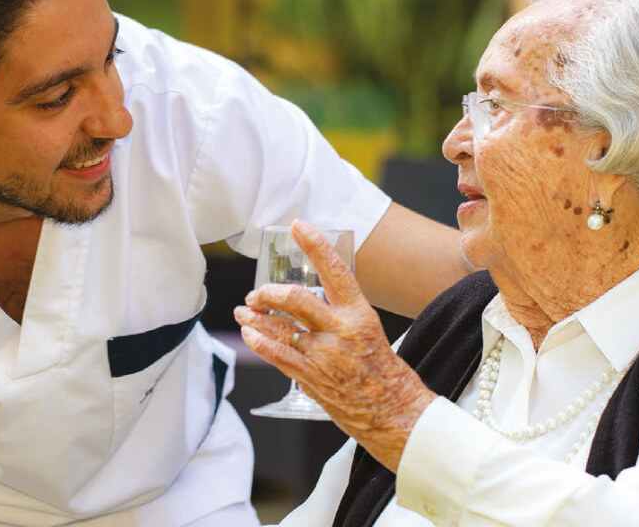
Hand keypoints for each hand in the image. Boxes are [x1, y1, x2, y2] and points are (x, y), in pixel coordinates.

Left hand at [234, 220, 435, 471]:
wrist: (394, 411)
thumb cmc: (382, 370)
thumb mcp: (369, 329)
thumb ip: (341, 312)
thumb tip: (313, 297)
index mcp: (359, 313)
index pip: (335, 269)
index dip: (315, 244)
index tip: (299, 226)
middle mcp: (340, 330)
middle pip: (296, 299)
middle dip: (269, 293)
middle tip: (257, 293)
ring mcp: (324, 355)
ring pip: (280, 326)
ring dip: (256, 317)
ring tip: (245, 311)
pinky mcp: (311, 378)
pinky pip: (278, 355)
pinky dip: (259, 342)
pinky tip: (250, 335)